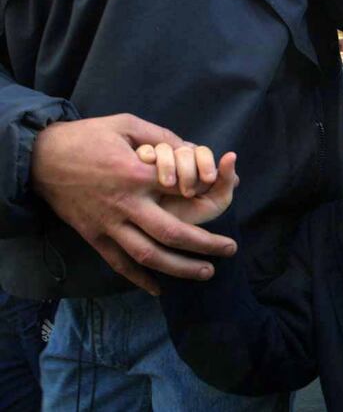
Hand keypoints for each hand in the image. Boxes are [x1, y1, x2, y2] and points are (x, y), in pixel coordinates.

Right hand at [30, 114, 237, 294]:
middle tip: (230, 249)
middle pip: (172, 233)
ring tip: (207, 272)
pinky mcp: (94, 236)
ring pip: (149, 255)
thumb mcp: (127, 124)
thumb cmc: (88, 137)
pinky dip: (139, 279)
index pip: (182, 190)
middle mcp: (125, 204)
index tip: (220, 194)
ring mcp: (108, 224)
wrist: (40, 158)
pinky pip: (119, 264)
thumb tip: (193, 149)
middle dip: (206, 245)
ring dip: (181, 268)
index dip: (206, 192)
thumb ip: (162, 136)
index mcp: (136, 174)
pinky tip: (159, 289)